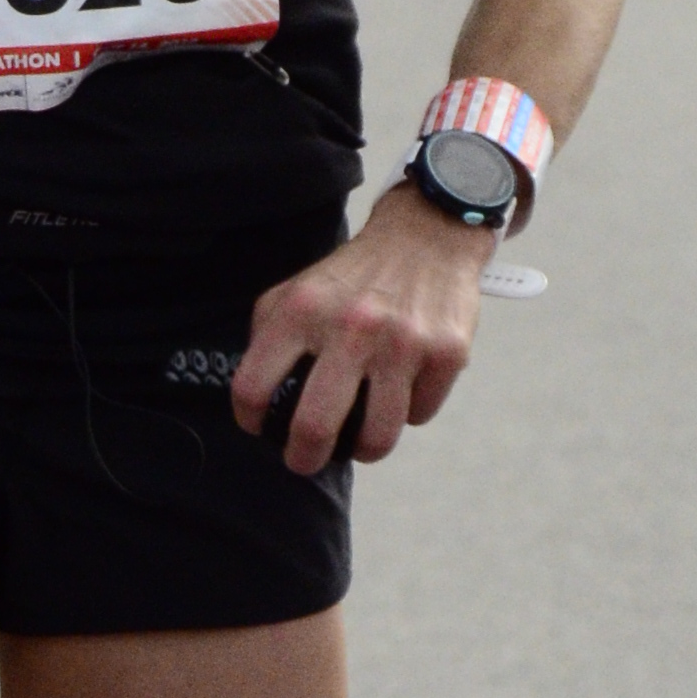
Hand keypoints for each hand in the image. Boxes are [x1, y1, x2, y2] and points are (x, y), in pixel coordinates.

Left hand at [231, 184, 482, 473]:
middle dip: (304, 458)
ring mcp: (402, 343)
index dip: (250, 418)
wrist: (427, 235)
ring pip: (376, 436)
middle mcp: (351, 327)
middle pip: (314, 425)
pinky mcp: (446, 354)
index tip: (258, 428)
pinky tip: (402, 390)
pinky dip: (407, 413)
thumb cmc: (354, 274)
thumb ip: (270, 334)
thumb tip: (255, 397)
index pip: (254, 385)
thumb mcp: (298, 289)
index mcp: (302, 310)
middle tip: (304, 462)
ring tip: (359, 442)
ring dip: (364, 449)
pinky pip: (418, 414)